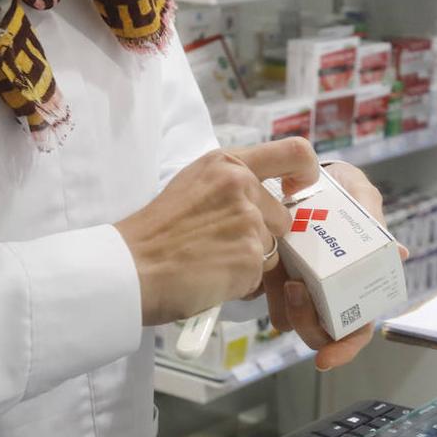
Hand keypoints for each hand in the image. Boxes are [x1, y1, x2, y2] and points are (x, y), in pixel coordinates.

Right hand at [115, 137, 317, 325]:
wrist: (129, 268)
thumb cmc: (155, 235)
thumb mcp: (192, 187)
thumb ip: (231, 187)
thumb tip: (265, 202)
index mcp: (227, 163)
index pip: (295, 152)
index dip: (307, 172)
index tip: (299, 189)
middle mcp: (241, 185)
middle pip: (283, 217)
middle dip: (263, 237)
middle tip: (222, 247)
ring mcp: (248, 221)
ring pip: (274, 249)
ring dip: (250, 263)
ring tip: (211, 263)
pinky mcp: (250, 256)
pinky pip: (261, 276)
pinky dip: (241, 284)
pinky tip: (211, 278)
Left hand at [261, 162, 408, 371]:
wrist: (308, 173)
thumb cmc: (344, 191)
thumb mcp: (363, 199)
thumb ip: (376, 223)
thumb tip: (399, 254)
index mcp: (357, 285)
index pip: (357, 330)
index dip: (344, 349)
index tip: (325, 360)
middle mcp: (328, 292)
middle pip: (319, 332)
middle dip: (306, 323)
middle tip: (296, 290)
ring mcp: (299, 284)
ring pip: (289, 319)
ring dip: (284, 309)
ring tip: (282, 277)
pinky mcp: (272, 272)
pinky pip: (264, 295)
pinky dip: (261, 289)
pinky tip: (261, 271)